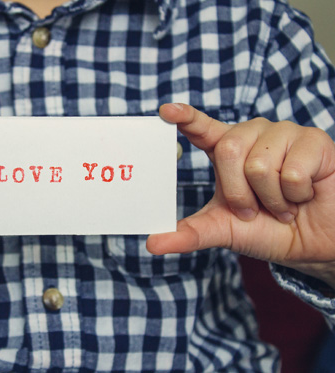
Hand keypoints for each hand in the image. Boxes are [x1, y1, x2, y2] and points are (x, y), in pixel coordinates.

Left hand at [146, 103, 334, 287]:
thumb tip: (152, 243)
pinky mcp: (314, 140)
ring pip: (259, 163)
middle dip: (239, 193)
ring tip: (284, 203)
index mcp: (226, 150)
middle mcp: (252, 135)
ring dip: (271, 199)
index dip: (185, 117)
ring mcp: (283, 134)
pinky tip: (305, 194)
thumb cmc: (267, 229)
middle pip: (228, 150)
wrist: (314, 242)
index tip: (166, 111)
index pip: (202, 128)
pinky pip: (292, 171)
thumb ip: (189, 233)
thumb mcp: (223, 230)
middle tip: (255, 209)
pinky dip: (296, 195)